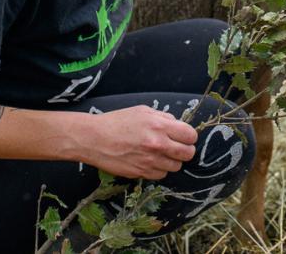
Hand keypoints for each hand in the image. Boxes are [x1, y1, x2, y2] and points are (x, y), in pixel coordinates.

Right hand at [82, 106, 197, 179]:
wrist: (94, 139)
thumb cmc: (117, 122)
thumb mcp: (142, 111)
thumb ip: (163, 117)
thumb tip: (177, 125)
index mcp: (159, 126)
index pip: (190, 136)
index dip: (189, 137)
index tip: (184, 137)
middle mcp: (158, 145)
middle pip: (188, 154)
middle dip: (185, 150)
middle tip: (176, 147)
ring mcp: (150, 161)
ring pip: (176, 166)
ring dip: (171, 161)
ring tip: (160, 154)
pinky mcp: (142, 173)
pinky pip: (161, 175)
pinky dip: (159, 169)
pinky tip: (150, 161)